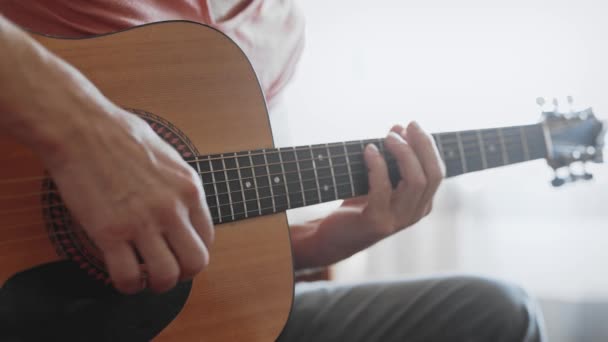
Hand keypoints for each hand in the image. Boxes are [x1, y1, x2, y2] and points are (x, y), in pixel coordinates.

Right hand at [0, 17, 213, 293]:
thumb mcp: (168, 157)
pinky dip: (128, 285)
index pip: (207, 238)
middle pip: (195, 262)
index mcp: (189, 189)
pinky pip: (128, 277)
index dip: (192, 251)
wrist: (81, 128)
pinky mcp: (110, 233)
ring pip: (166, 276)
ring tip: (144, 276)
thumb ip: (179, 186)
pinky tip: (123, 276)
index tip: (177, 252)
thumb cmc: (120, 136)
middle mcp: (172, 208)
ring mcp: (142, 222)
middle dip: (183, 273)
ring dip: (156, 284)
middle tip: (166, 270)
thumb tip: (183, 208)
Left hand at [290, 121, 443, 268]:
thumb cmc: (356, 204)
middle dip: (422, 146)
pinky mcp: (377, 222)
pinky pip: (383, 189)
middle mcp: (415, 213)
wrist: (332, 236)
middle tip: (404, 126)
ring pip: (415, 181)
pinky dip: (378, 166)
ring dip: (403, 153)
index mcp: (421, 203)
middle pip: (433, 175)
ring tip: (388, 137)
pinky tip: (369, 150)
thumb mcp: (378, 177)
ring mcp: (398, 220)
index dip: (428, 146)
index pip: (437, 172)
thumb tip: (399, 127)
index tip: (411, 125)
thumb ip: (391, 156)